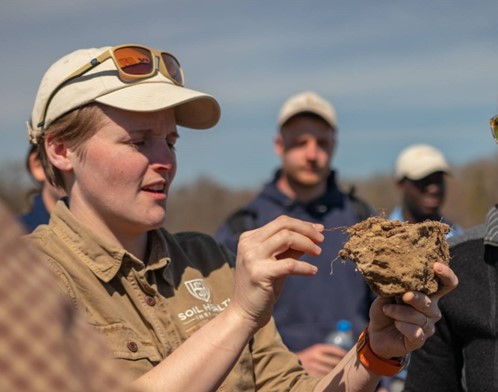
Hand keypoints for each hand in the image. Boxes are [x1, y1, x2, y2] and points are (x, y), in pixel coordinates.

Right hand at [230, 215, 323, 330]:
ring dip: (307, 244)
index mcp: (249, 238)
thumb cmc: (262, 287)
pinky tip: (313, 271)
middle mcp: (248, 244)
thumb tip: (314, 233)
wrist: (244, 313)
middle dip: (306, 230)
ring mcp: (252, 258)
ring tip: (318, 253)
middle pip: (283, 226)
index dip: (302, 224)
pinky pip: (289, 264)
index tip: (319, 230)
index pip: (280, 222)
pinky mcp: (259, 273)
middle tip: (321, 240)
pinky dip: (304, 266)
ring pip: (286, 238)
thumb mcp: (277, 262)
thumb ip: (291, 248)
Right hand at [297, 344, 346, 375]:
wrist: (292, 365)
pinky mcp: (311, 375)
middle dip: (342, 364)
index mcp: (317, 348)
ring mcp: (313, 366)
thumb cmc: (309, 358)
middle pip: (334, 361)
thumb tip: (344, 355)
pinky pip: (325, 377)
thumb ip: (327, 353)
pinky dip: (329, 378)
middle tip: (348, 366)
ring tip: (341, 373)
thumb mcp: (315, 352)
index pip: (333, 349)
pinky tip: (332, 379)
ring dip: (337, 373)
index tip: (348, 356)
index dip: (342, 353)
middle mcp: (315, 356)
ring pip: (331, 371)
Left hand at [367, 262, 457, 358]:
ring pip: (419, 318)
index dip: (446, 275)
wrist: (376, 333)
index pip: (446, 284)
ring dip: (399, 312)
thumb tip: (395, 273)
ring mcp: (427, 326)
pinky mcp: (420, 340)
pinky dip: (403, 326)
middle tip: (403, 295)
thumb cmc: (385, 309)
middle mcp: (431, 310)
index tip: (436, 266)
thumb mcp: (387, 294)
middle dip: (416, 298)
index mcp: (427, 295)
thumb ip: (395, 285)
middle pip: (429, 302)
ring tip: (386, 309)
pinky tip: (396, 324)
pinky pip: (416, 332)